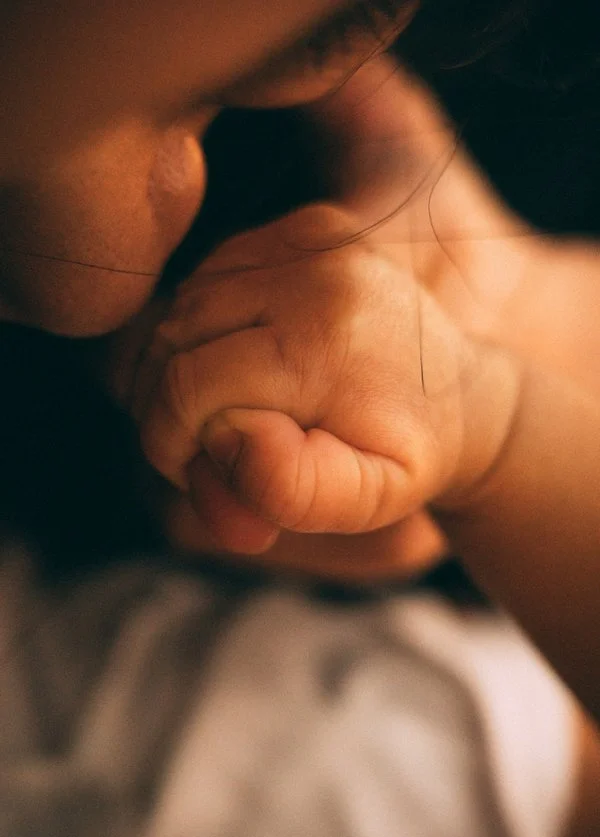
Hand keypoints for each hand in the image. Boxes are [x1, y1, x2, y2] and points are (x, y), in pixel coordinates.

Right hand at [130, 200, 518, 554]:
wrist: (462, 393)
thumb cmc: (408, 456)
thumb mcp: (367, 499)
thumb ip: (293, 487)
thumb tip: (223, 436)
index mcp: (326, 341)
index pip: (189, 384)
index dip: (168, 438)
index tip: (194, 470)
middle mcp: (315, 269)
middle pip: (174, 336)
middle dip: (167, 402)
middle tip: (202, 447)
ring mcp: (310, 236)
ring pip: (182, 303)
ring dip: (179, 364)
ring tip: (220, 409)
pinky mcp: (305, 225)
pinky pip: (209, 276)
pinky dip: (202, 327)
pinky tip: (236, 364)